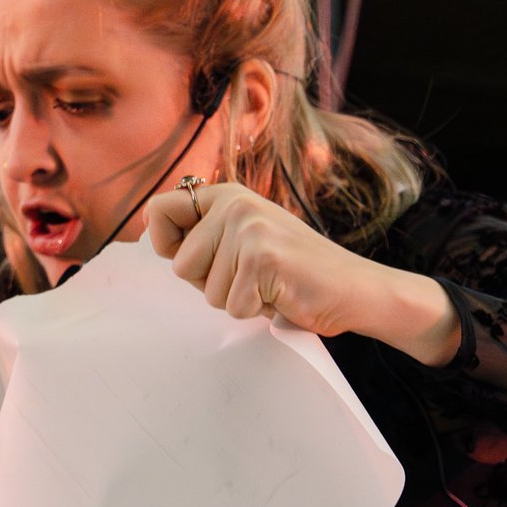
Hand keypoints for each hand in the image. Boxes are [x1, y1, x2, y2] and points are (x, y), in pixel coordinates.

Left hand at [145, 181, 460, 360]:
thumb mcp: (245, 238)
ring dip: (238, 299)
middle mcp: (234, 204)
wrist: (355, 288)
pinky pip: (233, 305)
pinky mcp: (263, 258)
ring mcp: (249, 229)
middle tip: (254, 277)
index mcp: (226, 195)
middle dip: (213, 284)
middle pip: (181, 265)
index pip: (158, 211)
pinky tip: (282, 294)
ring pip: (207, 291)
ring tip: (271, 284)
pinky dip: (256, 311)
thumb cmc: (295, 272)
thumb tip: (152, 239)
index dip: (165, 244)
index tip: (197, 258)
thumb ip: (206, 235)